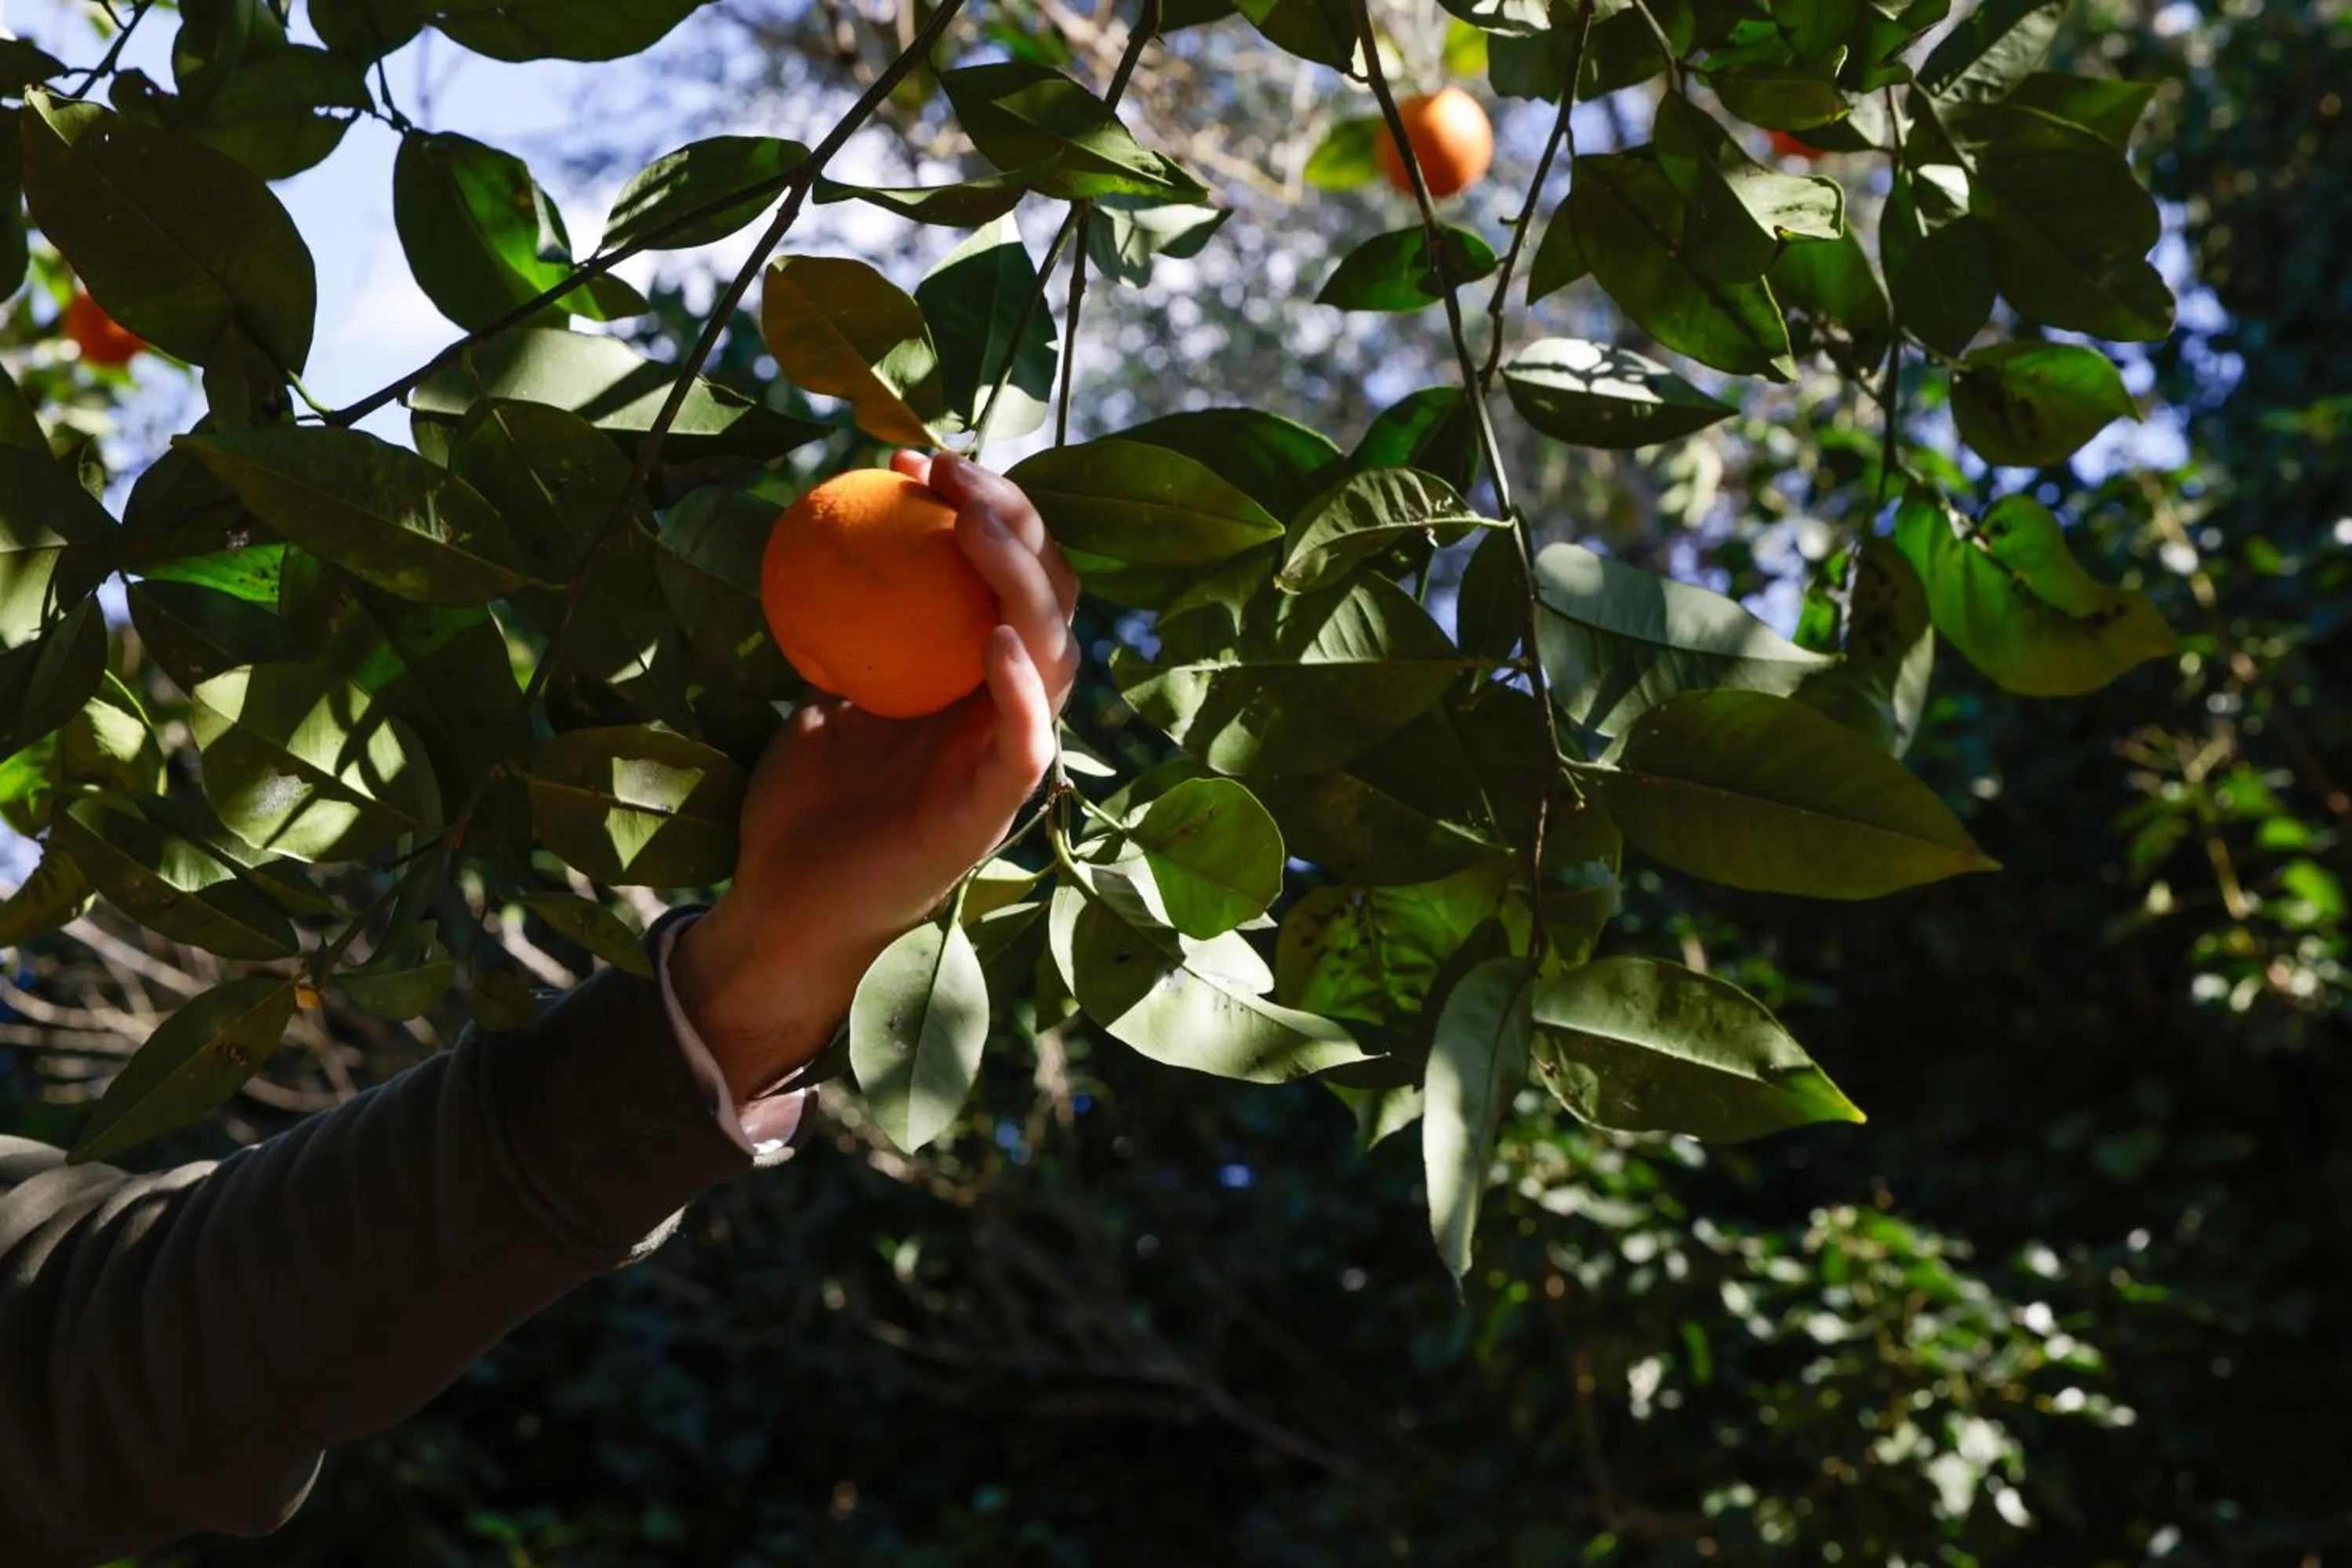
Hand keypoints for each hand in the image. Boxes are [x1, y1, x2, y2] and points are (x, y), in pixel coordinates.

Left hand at [670, 451, 1080, 1106]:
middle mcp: (1009, 709)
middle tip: (946, 471)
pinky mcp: (992, 810)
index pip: (1012, 573)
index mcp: (978, 677)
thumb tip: (831, 535)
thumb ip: (850, 629)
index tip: (914, 461)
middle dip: (1014, 518)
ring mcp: (1007, 758)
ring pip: (1053, 654)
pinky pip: (1027, 742)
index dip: (984, 507)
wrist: (782, 905)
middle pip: (1049, 596)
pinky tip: (993, 638)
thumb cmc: (806, 804)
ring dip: (1020, 580)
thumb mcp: (828, 692)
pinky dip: (1019, 689)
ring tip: (973, 523)